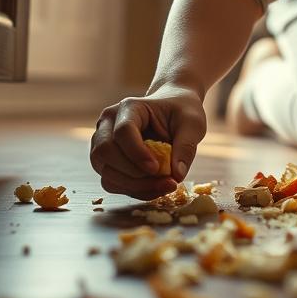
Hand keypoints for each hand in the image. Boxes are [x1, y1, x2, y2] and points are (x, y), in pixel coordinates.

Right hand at [90, 83, 206, 198]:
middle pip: (106, 152)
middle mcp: (109, 124)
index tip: (157, 168)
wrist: (174, 108)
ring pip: (106, 172)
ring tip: (165, 186)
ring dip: (135, 186)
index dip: (137, 153)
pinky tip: (155, 188)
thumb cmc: (182, 111)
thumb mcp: (193, 123)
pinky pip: (112, 183)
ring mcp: (104, 143)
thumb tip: (177, 175)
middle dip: (135, 174)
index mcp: (129, 107)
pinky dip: (133, 190)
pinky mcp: (107, 162)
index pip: (123, 131)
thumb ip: (186, 146)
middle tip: (167, 181)